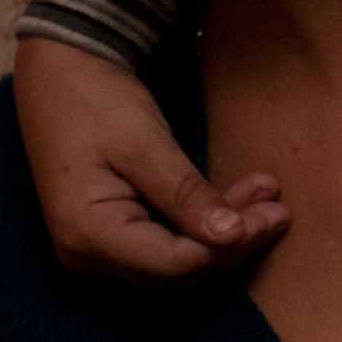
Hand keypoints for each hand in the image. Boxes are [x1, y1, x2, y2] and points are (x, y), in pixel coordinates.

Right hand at [12, 36, 287, 283]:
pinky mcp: (112, 229)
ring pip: (175, 258)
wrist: (62, 74)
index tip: (274, 214)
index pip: (172, 264)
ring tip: (269, 196)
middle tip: (280, 209)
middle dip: (232, 241)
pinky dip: (204, 222)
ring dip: (224, 232)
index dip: (226, 247)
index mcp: (87, 234)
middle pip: (175, 267)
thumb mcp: (145, 144)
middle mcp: (86, 252)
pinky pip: (166, 240)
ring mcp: (96, 244)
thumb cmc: (96, 102)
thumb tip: (230, 236)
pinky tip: (241, 197)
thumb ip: (185, 194)